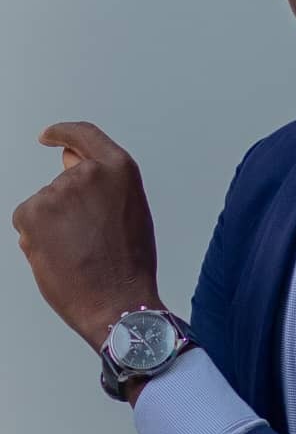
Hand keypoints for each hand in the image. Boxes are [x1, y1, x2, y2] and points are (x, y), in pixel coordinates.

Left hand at [11, 121, 161, 351]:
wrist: (117, 300)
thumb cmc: (128, 263)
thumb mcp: (129, 210)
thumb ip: (101, 182)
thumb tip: (66, 161)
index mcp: (118, 169)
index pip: (83, 136)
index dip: (64, 133)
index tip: (51, 137)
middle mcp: (87, 174)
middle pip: (62, 183)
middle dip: (67, 209)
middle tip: (87, 241)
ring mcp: (57, 192)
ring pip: (44, 206)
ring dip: (53, 226)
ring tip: (79, 252)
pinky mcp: (31, 213)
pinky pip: (28, 221)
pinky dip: (37, 239)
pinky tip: (60, 257)